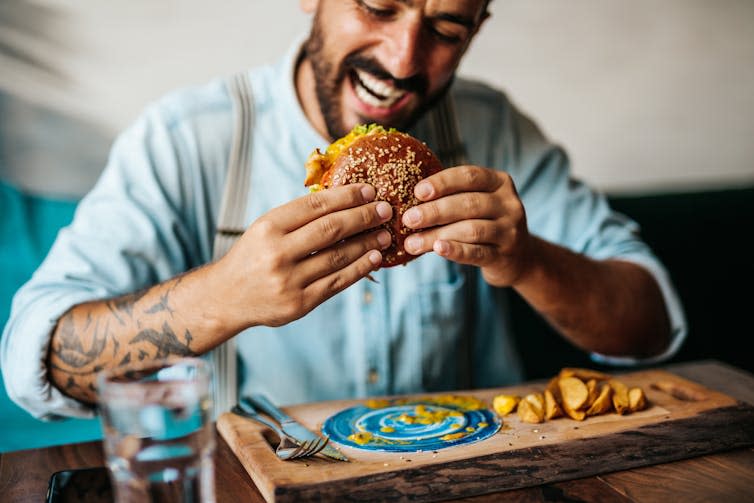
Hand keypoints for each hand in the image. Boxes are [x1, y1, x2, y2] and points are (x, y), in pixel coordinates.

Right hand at [214, 184, 391, 327]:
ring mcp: (288, 280)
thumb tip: (346, 202)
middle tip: (386, 210)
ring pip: (338, 257)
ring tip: (385, 234)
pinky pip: (337, 282)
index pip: (316, 206)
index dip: (347, 196)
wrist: (226, 297)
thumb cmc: (253, 256)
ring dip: (367, 244)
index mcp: (268, 227)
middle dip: (363, 217)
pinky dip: (359, 268)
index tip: (370, 191)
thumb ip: (299, 218)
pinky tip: (374, 257)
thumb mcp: (265, 229)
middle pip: (331, 229)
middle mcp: (277, 253)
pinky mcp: (299, 303)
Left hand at [400, 166, 530, 286]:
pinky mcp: (505, 256)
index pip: (469, 176)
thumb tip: (408, 200)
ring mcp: (510, 231)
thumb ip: (452, 197)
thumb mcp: (477, 204)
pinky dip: (455, 250)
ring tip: (411, 243)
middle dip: (434, 211)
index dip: (442, 182)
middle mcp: (509, 204)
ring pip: (471, 229)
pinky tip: (437, 249)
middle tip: (408, 219)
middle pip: (468, 203)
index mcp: (499, 182)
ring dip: (436, 235)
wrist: (519, 258)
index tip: (417, 192)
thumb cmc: (485, 224)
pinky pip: (476, 253)